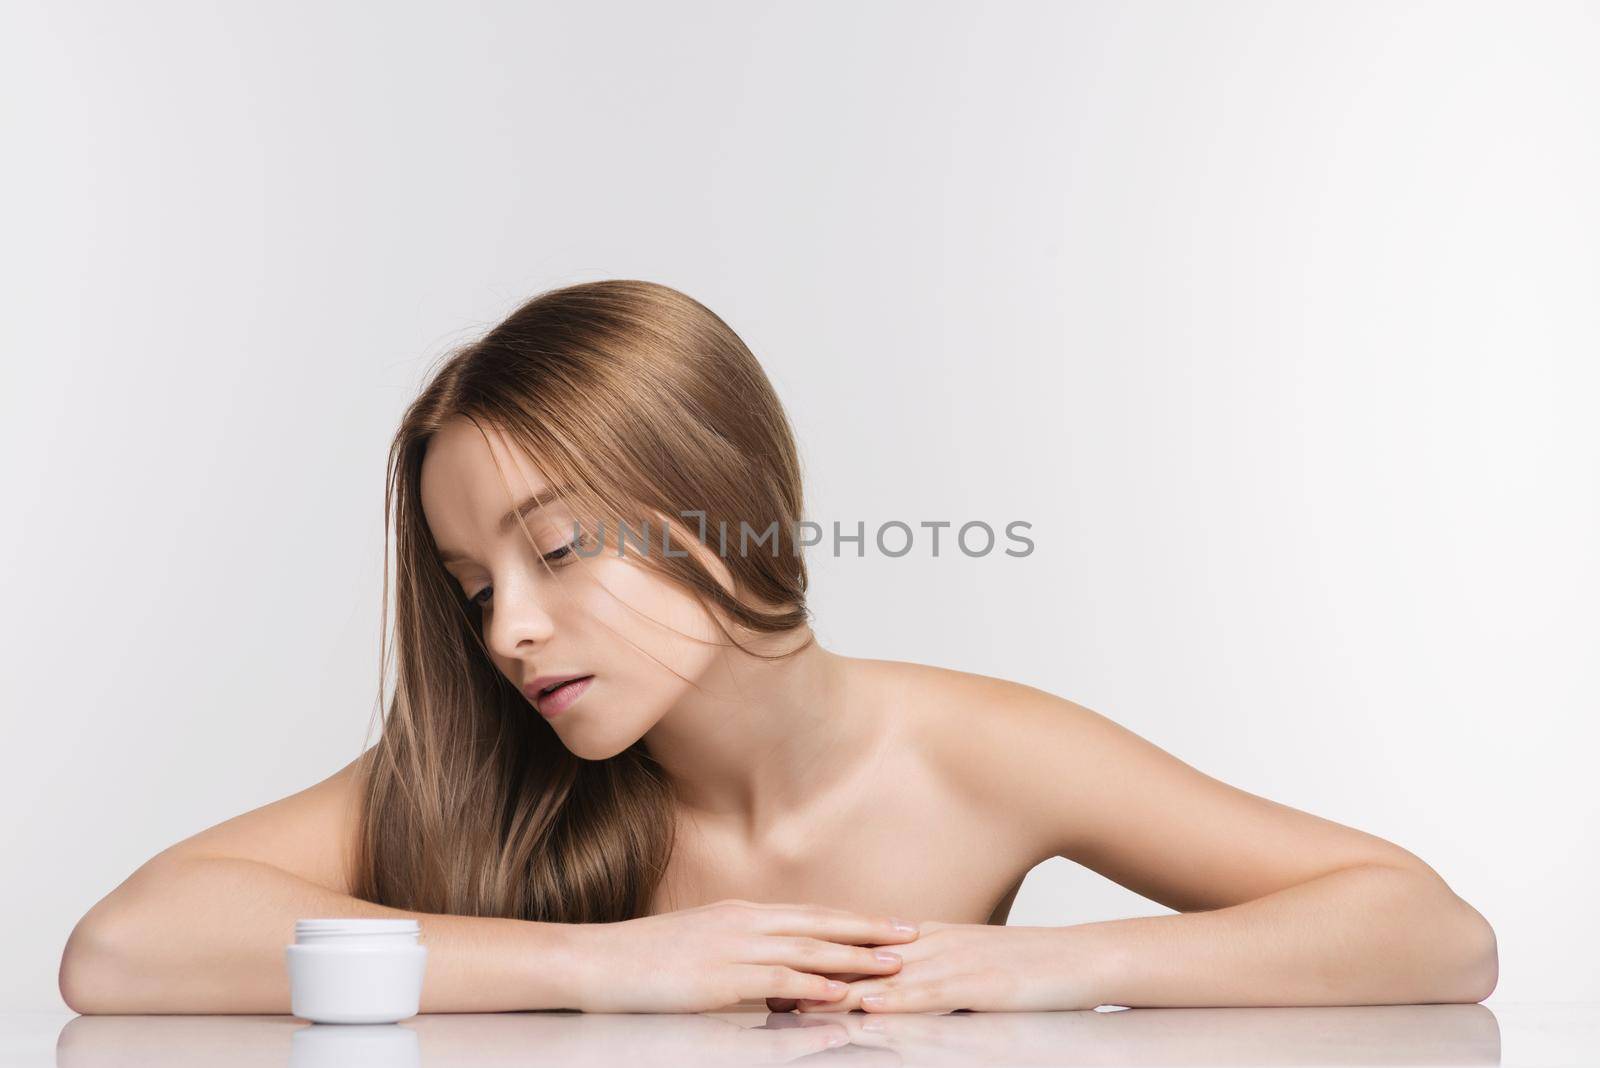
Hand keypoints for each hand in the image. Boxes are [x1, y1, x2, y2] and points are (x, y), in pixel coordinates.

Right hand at [569, 898, 918, 1012]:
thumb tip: (772, 970)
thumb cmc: (643, 960)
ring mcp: (733, 948)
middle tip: (914, 934)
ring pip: (809, 949)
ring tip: (895, 964)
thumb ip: (739, 953)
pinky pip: (776, 980)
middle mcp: (744, 923)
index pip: (811, 914)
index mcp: (741, 915)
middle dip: (870, 931)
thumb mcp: (699, 945)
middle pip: (821, 924)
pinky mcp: (720, 977)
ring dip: (856, 958)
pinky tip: (841, 992)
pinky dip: (814, 984)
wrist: (596, 961)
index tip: (890, 923)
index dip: (853, 920)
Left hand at [790, 921, 1105, 1013]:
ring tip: (795, 1005)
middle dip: (812, 977)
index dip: (813, 959)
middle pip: (860, 960)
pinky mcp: (979, 984)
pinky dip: (898, 1000)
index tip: (770, 970)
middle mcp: (930, 945)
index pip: (857, 948)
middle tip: (764, 990)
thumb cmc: (1026, 968)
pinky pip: (932, 994)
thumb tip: (884, 990)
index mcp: (925, 939)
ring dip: (839, 991)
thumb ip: (925, 976)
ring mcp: (954, 961)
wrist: (1081, 958)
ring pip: (886, 977)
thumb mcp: (965, 966)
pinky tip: (870, 1007)